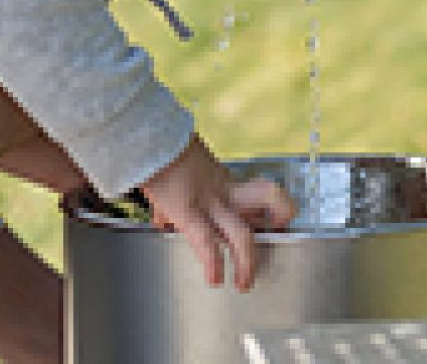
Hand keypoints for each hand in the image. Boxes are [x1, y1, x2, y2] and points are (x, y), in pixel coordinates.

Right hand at [135, 138, 297, 291]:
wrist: (144, 141)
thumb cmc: (160, 153)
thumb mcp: (182, 166)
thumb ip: (185, 189)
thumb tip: (165, 216)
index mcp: (223, 179)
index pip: (262, 191)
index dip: (278, 205)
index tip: (282, 220)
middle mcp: (222, 189)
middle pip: (267, 197)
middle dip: (280, 219)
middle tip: (274, 242)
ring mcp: (208, 201)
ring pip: (241, 233)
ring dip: (246, 263)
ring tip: (244, 283)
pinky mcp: (186, 212)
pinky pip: (206, 242)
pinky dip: (213, 264)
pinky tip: (215, 280)